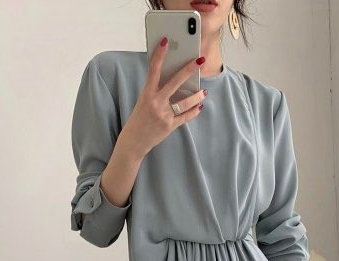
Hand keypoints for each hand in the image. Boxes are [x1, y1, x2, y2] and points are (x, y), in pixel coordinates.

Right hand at [119, 36, 207, 159]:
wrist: (134, 142)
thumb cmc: (139, 119)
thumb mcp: (143, 101)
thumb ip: (155, 91)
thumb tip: (173, 79)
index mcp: (146, 94)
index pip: (153, 70)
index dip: (159, 55)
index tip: (165, 41)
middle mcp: (155, 103)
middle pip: (175, 83)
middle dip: (188, 70)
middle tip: (200, 60)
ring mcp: (163, 115)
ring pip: (184, 102)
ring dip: (197, 96)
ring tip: (204, 91)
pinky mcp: (169, 126)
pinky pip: (185, 117)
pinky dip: (193, 112)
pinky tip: (200, 107)